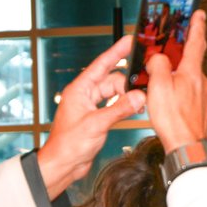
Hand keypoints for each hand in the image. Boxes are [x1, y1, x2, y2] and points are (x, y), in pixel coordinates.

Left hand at [36, 34, 145, 199]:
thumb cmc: (69, 144)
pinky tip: (133, 109)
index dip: (116, 52)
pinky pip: (114, 105)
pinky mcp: (96, 118)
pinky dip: (124, 106)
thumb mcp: (97, 124)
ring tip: (141, 101)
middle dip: (127, 84)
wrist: (63, 164)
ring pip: (114, 93)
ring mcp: (91, 107)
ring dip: (127, 97)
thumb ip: (120, 109)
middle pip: (111, 80)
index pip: (101, 65)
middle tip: (143, 89)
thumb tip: (138, 97)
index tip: (129, 42)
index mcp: (80, 90)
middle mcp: (85, 95)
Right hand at [145, 10, 206, 151]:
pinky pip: (189, 96)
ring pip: (188, 81)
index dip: (196, 26)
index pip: (196, 42)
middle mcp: (203, 83)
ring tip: (161, 90)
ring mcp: (205, 98)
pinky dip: (179, 95)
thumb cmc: (174, 121)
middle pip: (190, 63)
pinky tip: (169, 105)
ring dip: (176, 80)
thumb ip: (158, 65)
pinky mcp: (203, 111)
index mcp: (192, 73)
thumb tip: (159, 59)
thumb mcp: (158, 86)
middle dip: (178, 58)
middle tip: (167, 55)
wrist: (188, 149)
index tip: (199, 13)